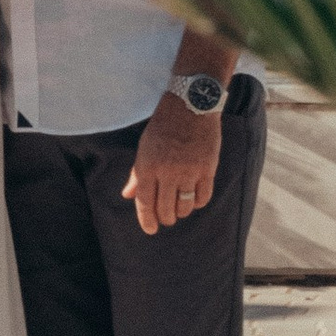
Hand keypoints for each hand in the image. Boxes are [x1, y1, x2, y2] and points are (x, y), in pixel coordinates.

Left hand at [125, 91, 226, 234]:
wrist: (190, 106)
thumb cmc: (163, 126)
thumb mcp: (144, 147)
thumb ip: (137, 174)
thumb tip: (127, 195)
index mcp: (148, 165)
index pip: (145, 202)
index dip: (147, 220)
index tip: (151, 229)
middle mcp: (168, 171)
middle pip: (166, 208)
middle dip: (165, 218)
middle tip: (166, 218)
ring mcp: (189, 171)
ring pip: (185, 207)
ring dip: (181, 212)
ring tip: (178, 208)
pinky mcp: (207, 169)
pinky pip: (203, 197)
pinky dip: (197, 203)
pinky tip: (193, 200)